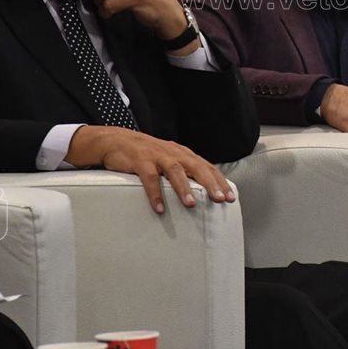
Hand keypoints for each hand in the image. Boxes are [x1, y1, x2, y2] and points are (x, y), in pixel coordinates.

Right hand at [67, 125, 234, 214]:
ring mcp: (156, 155)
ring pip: (175, 170)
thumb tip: (203, 191)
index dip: (220, 181)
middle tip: (220, 199)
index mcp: (182, 154)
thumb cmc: (146, 154)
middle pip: (196, 166)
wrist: (116, 140)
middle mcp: (173, 152)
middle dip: (210, 183)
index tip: (231, 197)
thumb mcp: (168, 159)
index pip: (207, 166)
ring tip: (192, 204)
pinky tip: (159, 208)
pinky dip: (155, 193)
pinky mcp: (139, 161)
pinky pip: (149, 178)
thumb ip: (184, 172)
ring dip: (184, 188)